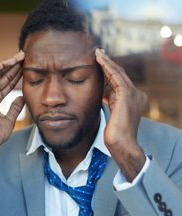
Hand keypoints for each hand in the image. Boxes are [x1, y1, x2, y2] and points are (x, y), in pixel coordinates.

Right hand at [0, 51, 24, 193]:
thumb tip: (22, 98)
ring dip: (9, 62)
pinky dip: (2, 64)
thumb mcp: (10, 118)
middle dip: (14, 67)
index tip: (26, 69)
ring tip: (21, 56)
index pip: (6, 84)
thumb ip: (15, 107)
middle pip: (3, 76)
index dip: (16, 76)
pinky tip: (12, 60)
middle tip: (26, 58)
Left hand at [95, 48, 146, 180]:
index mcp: (133, 99)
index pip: (119, 81)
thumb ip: (111, 101)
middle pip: (119, 75)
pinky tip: (99, 60)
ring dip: (106, 61)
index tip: (99, 64)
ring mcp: (133, 94)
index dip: (108, 72)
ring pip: (118, 72)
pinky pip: (116, 76)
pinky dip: (107, 66)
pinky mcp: (127, 95)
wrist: (121, 144)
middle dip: (108, 63)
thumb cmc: (115, 134)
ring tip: (97, 53)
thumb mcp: (112, 113)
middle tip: (98, 53)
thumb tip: (103, 94)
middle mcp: (136, 94)